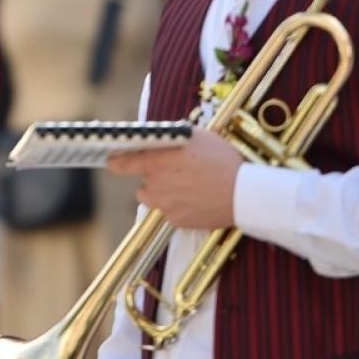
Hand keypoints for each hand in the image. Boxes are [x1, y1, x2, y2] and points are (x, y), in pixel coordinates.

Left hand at [107, 128, 241, 229]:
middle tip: (175, 173)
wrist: (244, 194)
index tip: (115, 161)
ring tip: (187, 187)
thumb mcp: (196, 136)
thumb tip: (156, 138)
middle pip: (142, 184)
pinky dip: (179, 208)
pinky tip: (196, 199)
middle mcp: (154, 186)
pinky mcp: (176, 221)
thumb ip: (170, 138)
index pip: (119, 164)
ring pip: (154, 200)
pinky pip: (170, 213)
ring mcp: (164, 206)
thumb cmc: (222, 161)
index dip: (116, 162)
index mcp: (155, 162)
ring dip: (164, 194)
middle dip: (153, 179)